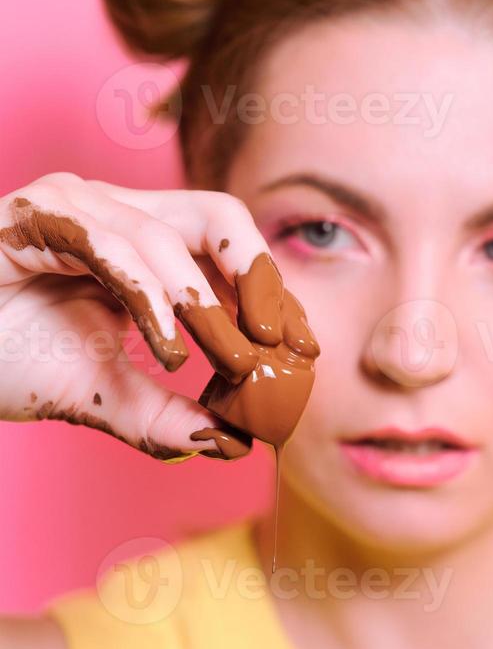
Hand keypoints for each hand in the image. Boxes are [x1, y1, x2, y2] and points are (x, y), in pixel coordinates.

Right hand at [0, 172, 316, 461]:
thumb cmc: (8, 361)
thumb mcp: (104, 397)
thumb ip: (167, 417)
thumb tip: (235, 443)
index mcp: (142, 244)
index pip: (229, 252)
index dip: (273, 296)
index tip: (307, 350)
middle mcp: (117, 212)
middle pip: (220, 217)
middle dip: (261, 281)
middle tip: (288, 346)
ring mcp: (76, 205)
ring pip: (170, 236)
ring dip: (210, 308)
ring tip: (236, 368)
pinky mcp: (37, 215)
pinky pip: (111, 246)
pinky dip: (150, 296)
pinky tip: (170, 350)